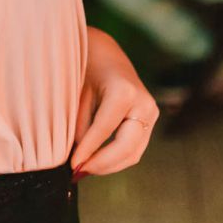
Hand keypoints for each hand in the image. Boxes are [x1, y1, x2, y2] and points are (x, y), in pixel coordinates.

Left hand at [70, 27, 159, 178]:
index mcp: (123, 91)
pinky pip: (135, 147)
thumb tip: (79, 158)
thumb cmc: (85, 66)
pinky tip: (96, 162)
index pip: (105, 130)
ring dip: (110, 166)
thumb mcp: (77, 91)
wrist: (104, 50)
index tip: (72, 165)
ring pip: (133, 152)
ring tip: (85, 170)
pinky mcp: (150, 119)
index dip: (88, 151)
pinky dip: (117, 158)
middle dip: (102, 164)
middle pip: (126, 147)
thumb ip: (79, 124)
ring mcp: (151, 112)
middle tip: (78, 172)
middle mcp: (143, 103)